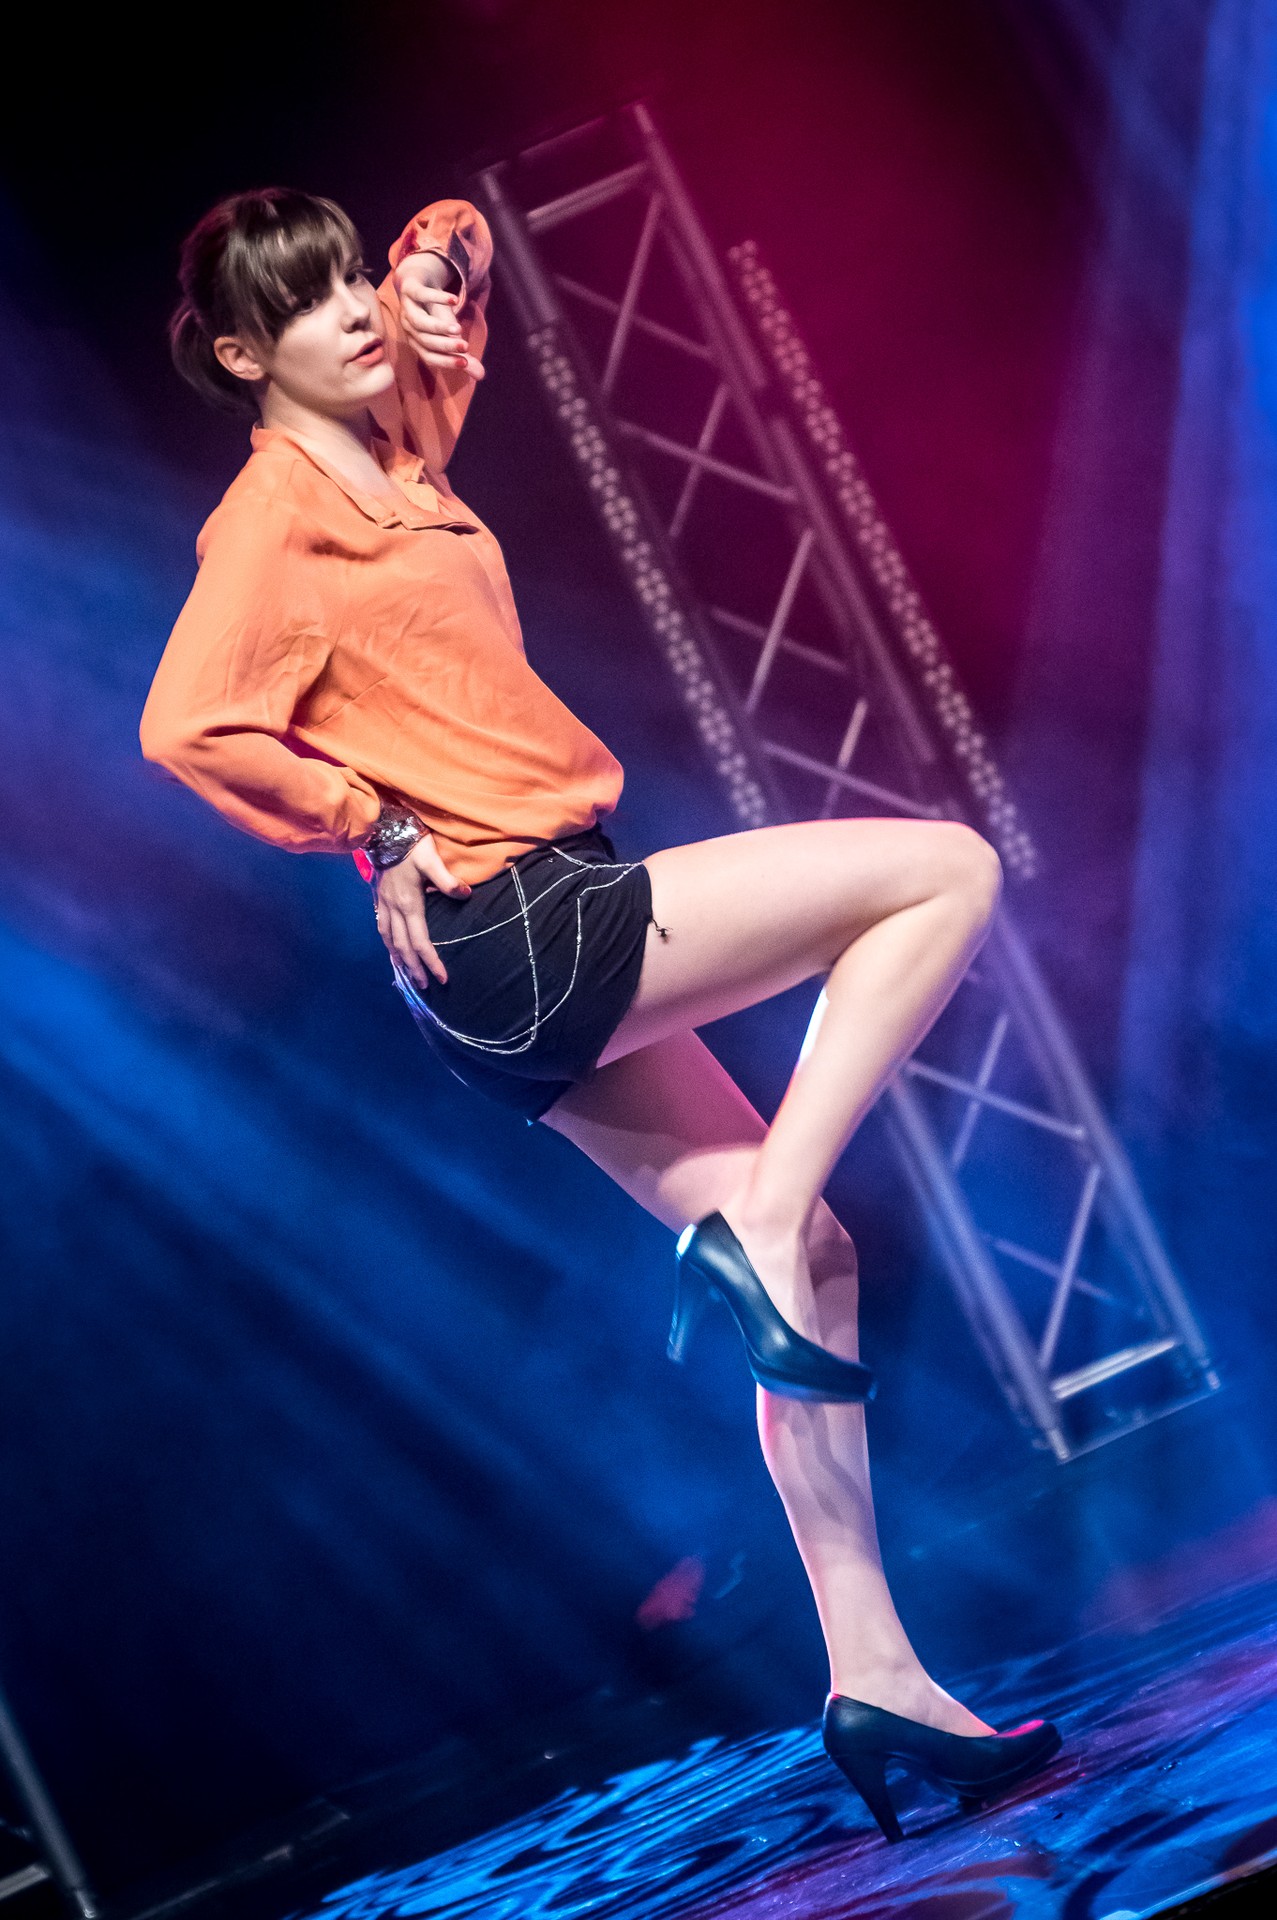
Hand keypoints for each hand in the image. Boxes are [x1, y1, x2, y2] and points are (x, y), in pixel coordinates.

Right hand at [374, 833, 470, 988]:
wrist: (384, 830)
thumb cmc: (411, 845)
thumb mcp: (431, 859)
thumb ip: (447, 879)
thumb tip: (465, 895)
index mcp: (408, 904)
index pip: (420, 942)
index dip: (431, 962)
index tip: (443, 979)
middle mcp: (393, 909)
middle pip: (403, 947)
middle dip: (414, 968)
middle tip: (425, 986)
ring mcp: (384, 904)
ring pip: (389, 939)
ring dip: (398, 959)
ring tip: (406, 973)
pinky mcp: (379, 898)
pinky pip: (382, 927)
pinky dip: (388, 943)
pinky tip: (392, 947)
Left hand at [394, 254, 484, 380]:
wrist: (419, 282)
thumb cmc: (435, 314)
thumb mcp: (451, 336)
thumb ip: (463, 355)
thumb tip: (481, 376)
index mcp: (416, 342)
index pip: (429, 357)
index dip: (445, 362)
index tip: (465, 364)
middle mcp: (409, 327)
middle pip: (425, 341)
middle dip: (445, 346)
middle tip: (466, 348)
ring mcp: (407, 308)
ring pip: (419, 322)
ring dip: (439, 327)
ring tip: (459, 329)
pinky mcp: (409, 289)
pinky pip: (421, 294)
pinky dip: (438, 298)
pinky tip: (455, 300)